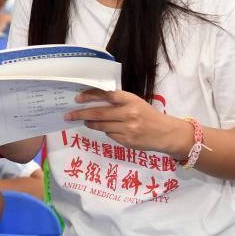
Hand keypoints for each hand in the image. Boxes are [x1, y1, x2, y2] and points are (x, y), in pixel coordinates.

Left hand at [66, 89, 192, 156]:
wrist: (165, 132)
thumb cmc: (147, 115)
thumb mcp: (135, 102)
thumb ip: (117, 101)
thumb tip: (92, 101)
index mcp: (130, 100)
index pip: (106, 95)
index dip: (90, 95)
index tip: (77, 98)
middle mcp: (128, 113)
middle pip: (98, 113)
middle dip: (80, 113)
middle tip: (69, 115)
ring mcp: (127, 128)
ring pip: (101, 125)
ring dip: (90, 123)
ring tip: (84, 120)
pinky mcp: (126, 141)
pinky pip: (109, 135)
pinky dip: (105, 131)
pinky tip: (105, 128)